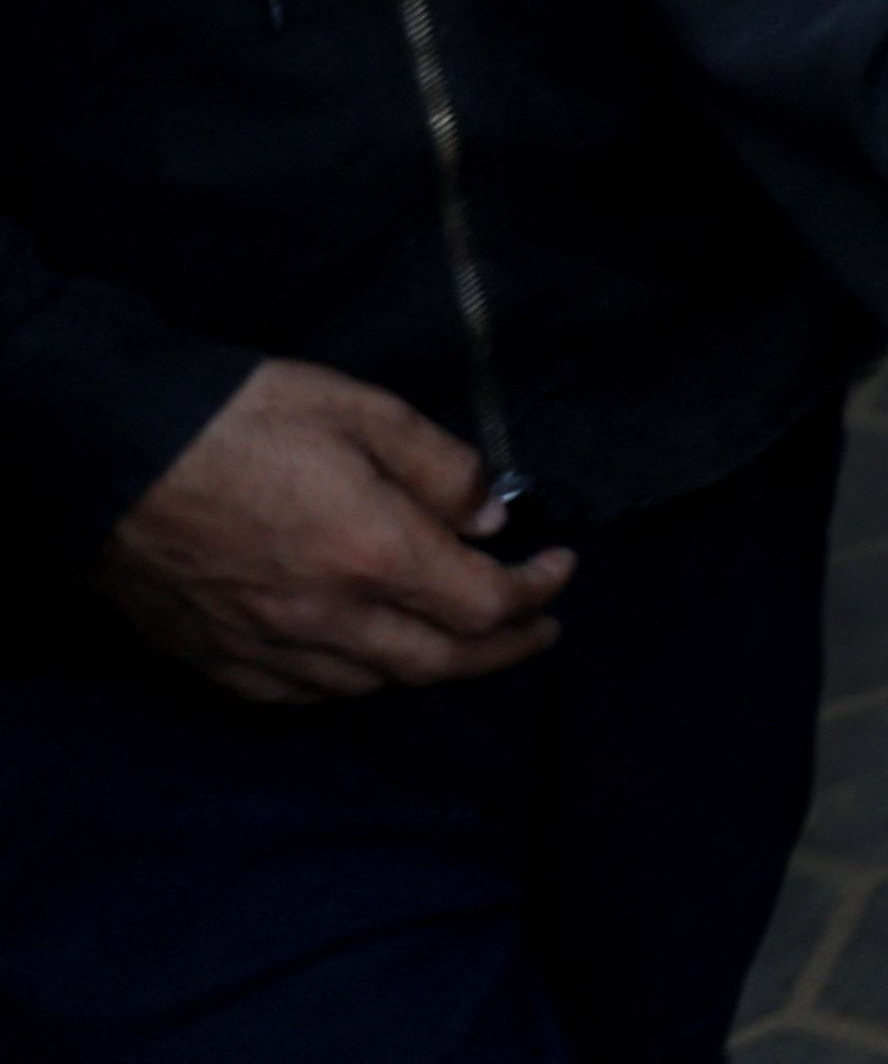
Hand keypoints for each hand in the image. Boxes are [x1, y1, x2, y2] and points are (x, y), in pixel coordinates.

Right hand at [95, 361, 569, 701]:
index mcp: (372, 554)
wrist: (110, 449)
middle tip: (538, 629)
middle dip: (505, 649)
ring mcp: (266, 647)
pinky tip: (367, 660)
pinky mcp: (216, 659)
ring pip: (373, 684)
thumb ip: (440, 468)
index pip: (484, 605)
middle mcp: (325, 617)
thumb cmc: (240, 418)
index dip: (535, 592)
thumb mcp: (363, 411)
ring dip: (431, 666)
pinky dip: (352, 681)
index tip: (559, 566)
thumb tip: (489, 518)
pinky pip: (301, 694)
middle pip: (441, 662)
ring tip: (461, 639)